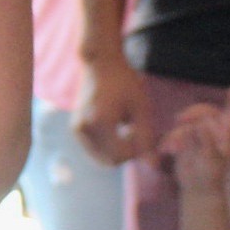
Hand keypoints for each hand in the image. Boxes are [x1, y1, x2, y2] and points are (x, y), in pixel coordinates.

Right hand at [75, 52, 151, 166]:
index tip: (143, 134)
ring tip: (126, 129)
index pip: (119, 156)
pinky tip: (116, 128)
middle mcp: (83, 129)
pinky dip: (108, 146)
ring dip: (117, 150)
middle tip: (135, 133)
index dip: (136, 151)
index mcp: (99, 122)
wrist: (100, 63)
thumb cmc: (124, 82)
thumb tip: (153, 166)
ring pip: (100, 157)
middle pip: (108, 161)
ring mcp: (77, 130)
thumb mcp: (141, 108)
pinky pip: (94, 149)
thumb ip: (147, 138)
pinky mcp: (76, 129)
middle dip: (126, 153)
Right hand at [160, 90, 229, 194]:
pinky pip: (176, 133)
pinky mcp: (187, 140)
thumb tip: (199, 124)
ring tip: (174, 150)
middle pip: (206, 111)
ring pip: (188, 123)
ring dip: (179, 135)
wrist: (201, 190)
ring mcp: (201, 135)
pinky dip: (170, 141)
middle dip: (193, 113)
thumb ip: (207, 142)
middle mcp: (217, 131)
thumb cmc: (213, 177)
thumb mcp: (213, 161)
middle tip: (181, 118)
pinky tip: (167, 151)